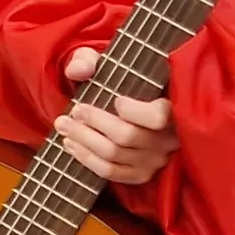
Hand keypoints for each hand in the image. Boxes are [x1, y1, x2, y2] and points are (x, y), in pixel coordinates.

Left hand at [49, 47, 177, 185]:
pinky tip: (71, 144)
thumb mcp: (103, 63)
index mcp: (171, 107)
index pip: (158, 117)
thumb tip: (78, 70)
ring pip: (115, 154)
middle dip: (94, 122)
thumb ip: (89, 60)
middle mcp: (168, 137)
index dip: (135, 112)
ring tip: (64, 125)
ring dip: (83, 140)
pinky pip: (111, 172)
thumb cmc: (116, 80)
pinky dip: (87, 159)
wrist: (121, 102)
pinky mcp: (141, 174)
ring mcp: (155, 159)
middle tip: (72, 112)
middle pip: (127, 136)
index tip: (117, 100)